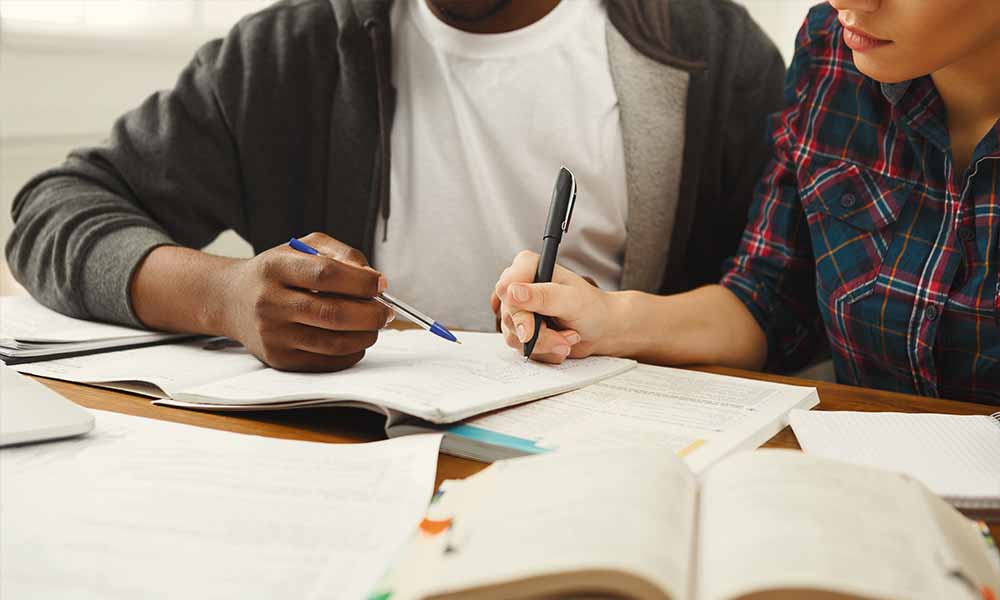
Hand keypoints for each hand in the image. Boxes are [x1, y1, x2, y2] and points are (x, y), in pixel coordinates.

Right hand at [219, 232, 391, 371]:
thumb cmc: (276, 272)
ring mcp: (273, 334)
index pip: (326, 274)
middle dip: (371, 314)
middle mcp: (270, 302)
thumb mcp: (302, 247)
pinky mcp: (279, 359)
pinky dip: (351, 352)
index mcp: (276, 268)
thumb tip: (374, 279)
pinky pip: (326, 361)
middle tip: (386, 312)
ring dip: (366, 335)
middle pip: (333, 313)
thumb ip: (340, 254)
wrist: (231, 299)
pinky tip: (356, 339)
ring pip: (334, 342)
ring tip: (374, 325)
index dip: (361, 282)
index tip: (381, 285)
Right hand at [492, 251, 614, 363]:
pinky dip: (545, 350)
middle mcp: (519, 286)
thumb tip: (512, 292)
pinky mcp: (521, 329)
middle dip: (538, 333)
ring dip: (545, 343)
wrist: (600, 329)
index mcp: (529, 267)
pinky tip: (561, 342)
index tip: (530, 329)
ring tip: (569, 337)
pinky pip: (521, 347)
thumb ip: (542, 295)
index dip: (516, 309)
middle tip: (564, 337)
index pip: (506, 286)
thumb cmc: (590, 307)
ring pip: (514, 335)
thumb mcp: (571, 299)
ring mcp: (519, 310)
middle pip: (510, 316)